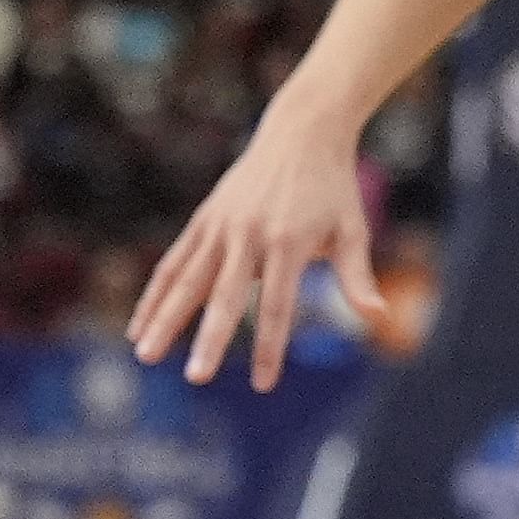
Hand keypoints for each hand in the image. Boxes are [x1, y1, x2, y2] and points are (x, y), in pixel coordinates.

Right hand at [126, 112, 380, 388]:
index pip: (278, 306)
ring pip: (186, 280)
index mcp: (288, 243)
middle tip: (195, 379)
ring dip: (164, 318)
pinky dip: (157, 293)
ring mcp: (220, 226)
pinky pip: (175, 262)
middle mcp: (248, 235)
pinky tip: (140, 324)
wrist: (302, 134)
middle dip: (209, 340)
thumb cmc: (334, 189)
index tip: (264, 384)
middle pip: (224, 297)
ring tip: (144, 354)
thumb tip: (378, 317)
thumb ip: (357, 277)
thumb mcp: (354, 229)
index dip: (270, 347)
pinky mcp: (204, 220)